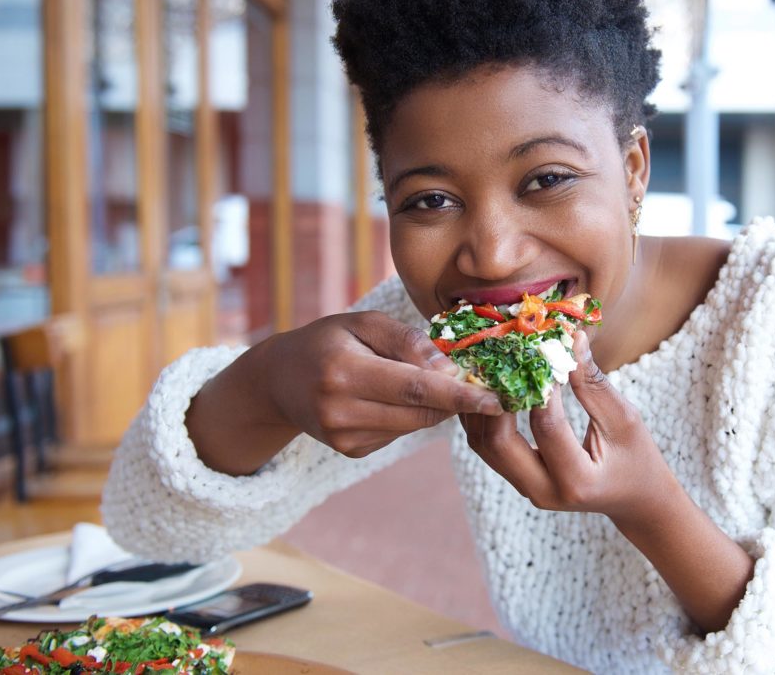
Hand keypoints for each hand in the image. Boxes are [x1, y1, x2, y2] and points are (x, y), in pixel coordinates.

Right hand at [188, 311, 502, 473]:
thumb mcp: (362, 323)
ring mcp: (344, 437)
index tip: (496, 398)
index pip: (415, 388)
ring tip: (429, 379)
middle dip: (455, 399)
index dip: (460, 395)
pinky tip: (392, 396)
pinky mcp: (351, 451)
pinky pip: (399, 433)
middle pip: (420, 412)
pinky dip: (410, 415)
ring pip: (414, 426)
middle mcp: (341, 410)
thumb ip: (406, 341)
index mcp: (343, 371)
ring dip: (435, 406)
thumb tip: (448, 368)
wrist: (278, 380)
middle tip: (479, 380)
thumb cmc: (327, 340)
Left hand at [461, 331, 675, 521]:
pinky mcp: (519, 479)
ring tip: (487, 368)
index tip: (540, 350)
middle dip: (495, 397)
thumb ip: (593, 383)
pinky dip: (484, 415)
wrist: (636, 500)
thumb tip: (572, 338)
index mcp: (577, 481)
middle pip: (498, 442)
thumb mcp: (624, 420)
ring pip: (484, 445)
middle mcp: (544, 492)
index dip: (540, 385)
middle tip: (500, 358)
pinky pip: (488, 447)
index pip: (546, 425)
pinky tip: (487, 387)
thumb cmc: (637, 458)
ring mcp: (527, 489)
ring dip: (481, 405)